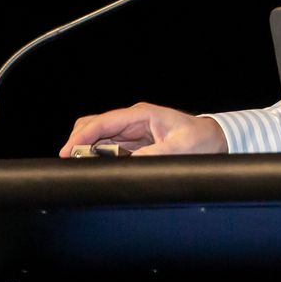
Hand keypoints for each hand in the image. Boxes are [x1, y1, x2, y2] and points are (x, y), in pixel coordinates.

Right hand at [58, 102, 226, 157]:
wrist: (214, 139)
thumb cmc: (200, 139)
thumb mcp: (181, 147)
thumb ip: (156, 154)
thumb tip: (130, 163)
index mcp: (141, 114)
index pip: (103, 122)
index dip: (82, 136)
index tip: (66, 151)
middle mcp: (132, 120)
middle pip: (94, 125)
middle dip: (78, 141)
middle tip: (70, 162)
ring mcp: (132, 131)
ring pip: (99, 137)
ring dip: (87, 150)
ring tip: (81, 167)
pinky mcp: (134, 143)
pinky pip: (109, 148)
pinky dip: (99, 156)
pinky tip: (96, 167)